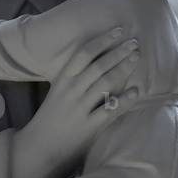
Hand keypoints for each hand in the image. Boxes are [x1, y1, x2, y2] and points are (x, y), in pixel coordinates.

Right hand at [26, 28, 140, 165]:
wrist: (40, 146)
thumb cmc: (52, 117)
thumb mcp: (58, 92)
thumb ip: (75, 77)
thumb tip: (98, 60)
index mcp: (63, 80)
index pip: (84, 54)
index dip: (102, 40)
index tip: (118, 31)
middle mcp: (71, 91)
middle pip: (98, 65)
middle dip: (118, 52)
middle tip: (134, 42)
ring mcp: (80, 108)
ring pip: (105, 83)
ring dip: (123, 68)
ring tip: (136, 58)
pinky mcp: (89, 126)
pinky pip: (110, 110)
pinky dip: (124, 100)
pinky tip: (136, 92)